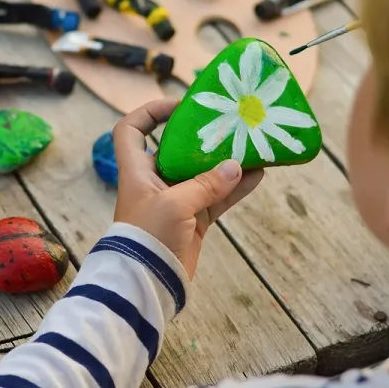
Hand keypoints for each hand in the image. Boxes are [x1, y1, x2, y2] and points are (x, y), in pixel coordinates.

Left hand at [113, 98, 263, 278]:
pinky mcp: (193, 221)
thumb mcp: (175, 204)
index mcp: (137, 170)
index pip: (131, 130)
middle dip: (202, 136)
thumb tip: (237, 166)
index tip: (179, 107)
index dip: (149, 112)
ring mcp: (176, 201)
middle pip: (176, 148)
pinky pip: (217, 197)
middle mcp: (155, 181)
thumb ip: (205, 184)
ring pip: (203, 173)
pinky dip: (236, 188)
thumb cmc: (149, 235)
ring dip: (225, 162)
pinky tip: (258, 176)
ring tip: (252, 146)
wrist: (147, 282)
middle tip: (228, 123)